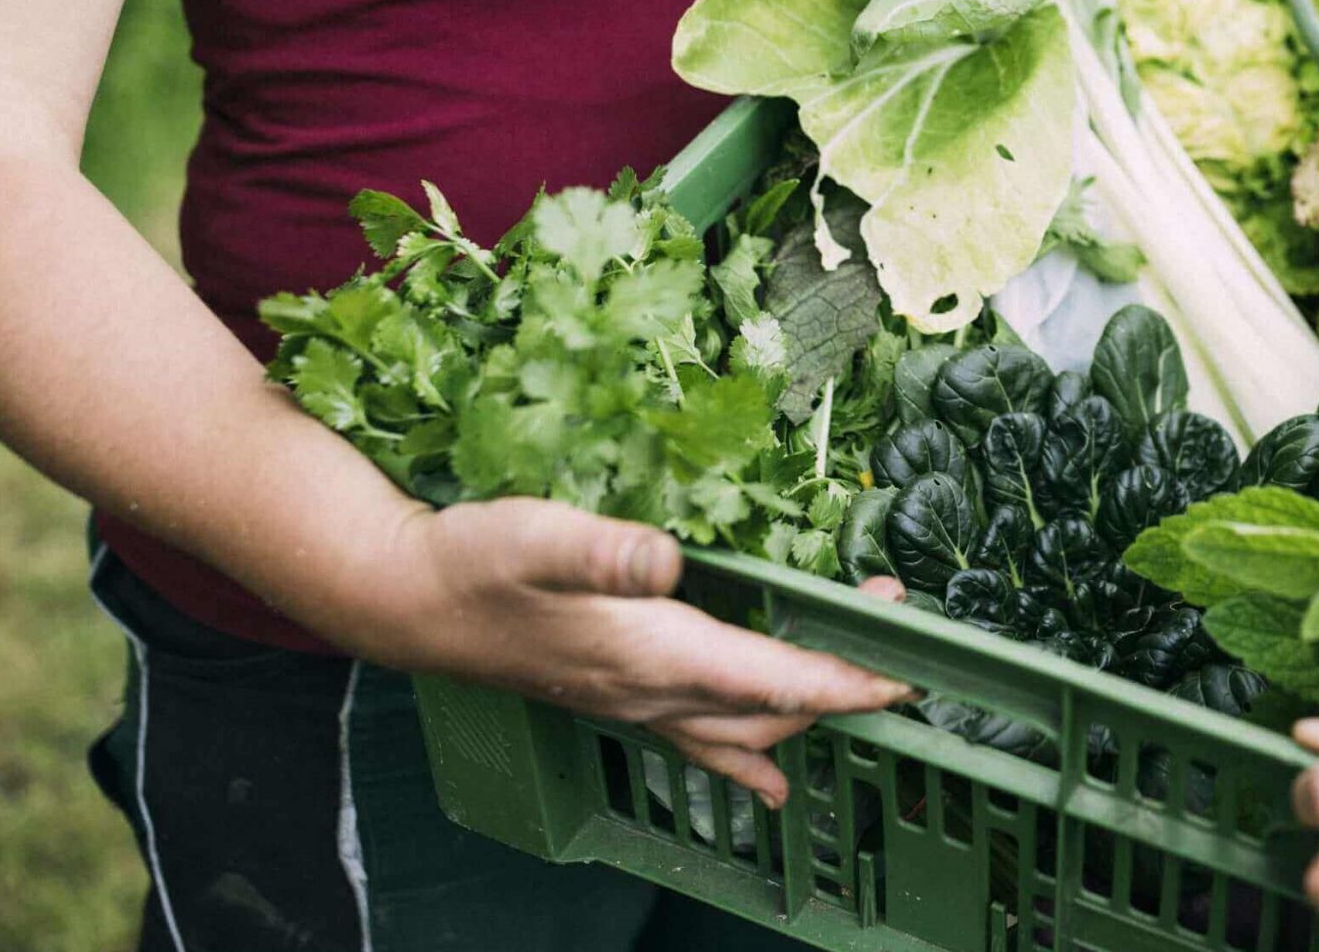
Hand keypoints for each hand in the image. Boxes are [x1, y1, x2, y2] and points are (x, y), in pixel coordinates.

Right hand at [353, 497, 914, 806]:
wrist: (411, 602)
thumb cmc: (478, 562)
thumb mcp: (538, 535)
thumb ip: (606, 548)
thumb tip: (671, 556)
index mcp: (654, 652)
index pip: (770, 678)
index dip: (843, 680)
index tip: (907, 675)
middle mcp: (654, 693)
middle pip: (776, 710)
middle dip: (846, 684)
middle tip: (901, 637)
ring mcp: (637, 706)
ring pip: (747, 733)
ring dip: (809, 712)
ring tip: (869, 689)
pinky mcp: (621, 701)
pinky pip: (705, 747)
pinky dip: (751, 761)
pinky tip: (774, 783)